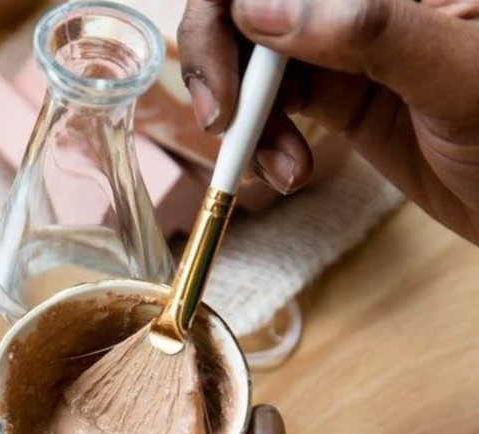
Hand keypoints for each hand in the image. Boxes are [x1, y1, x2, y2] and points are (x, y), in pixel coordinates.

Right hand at [178, 0, 478, 243]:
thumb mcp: (459, 76)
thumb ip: (368, 30)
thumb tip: (261, 9)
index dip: (234, 2)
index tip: (239, 65)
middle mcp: (360, 0)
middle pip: (250, 4)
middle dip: (224, 59)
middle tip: (223, 120)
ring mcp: (344, 44)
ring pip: (254, 59)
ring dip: (247, 119)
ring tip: (282, 170)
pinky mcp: (337, 91)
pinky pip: (273, 106)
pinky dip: (263, 144)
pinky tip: (289, 171)